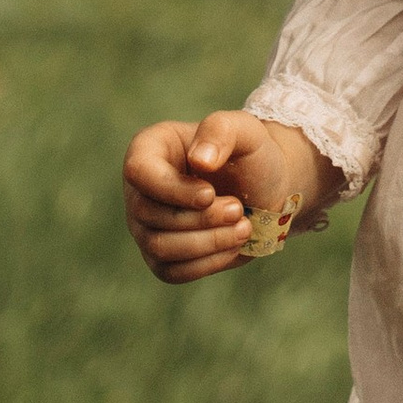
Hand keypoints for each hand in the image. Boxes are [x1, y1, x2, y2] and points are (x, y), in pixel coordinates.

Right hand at [121, 111, 336, 280]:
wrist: (264, 189)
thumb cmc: (249, 155)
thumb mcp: (244, 130)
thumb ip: (221, 131)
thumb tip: (199, 160)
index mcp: (148, 150)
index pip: (138, 172)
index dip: (172, 189)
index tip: (209, 193)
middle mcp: (139, 190)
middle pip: (150, 215)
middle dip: (200, 218)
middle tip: (238, 209)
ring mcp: (146, 226)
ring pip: (159, 247)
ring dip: (207, 242)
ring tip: (243, 227)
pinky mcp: (162, 257)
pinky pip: (172, 271)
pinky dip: (208, 262)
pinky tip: (234, 245)